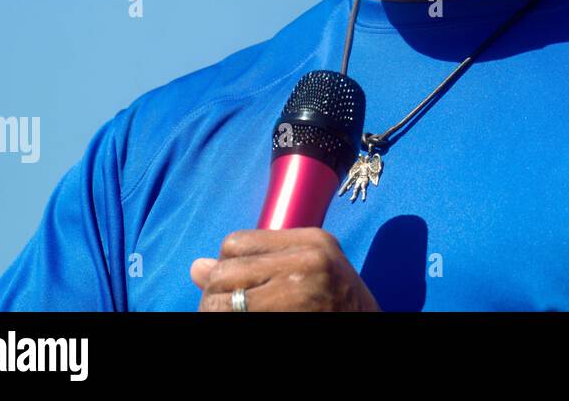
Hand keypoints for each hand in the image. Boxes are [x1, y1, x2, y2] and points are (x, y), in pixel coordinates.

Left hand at [191, 227, 380, 310]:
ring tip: (235, 317)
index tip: (236, 286)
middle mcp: (307, 261)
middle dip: (215, 295)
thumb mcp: (311, 270)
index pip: (236, 243)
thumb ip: (260, 263)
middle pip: (225, 272)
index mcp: (312, 241)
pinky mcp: (290, 318)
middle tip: (227, 310)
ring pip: (224, 303)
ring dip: (217, 314)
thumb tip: (196, 267)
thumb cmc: (340, 303)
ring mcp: (299, 292)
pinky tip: (246, 323)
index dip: (226, 266)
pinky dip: (233, 323)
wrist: (371, 328)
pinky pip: (240, 320)